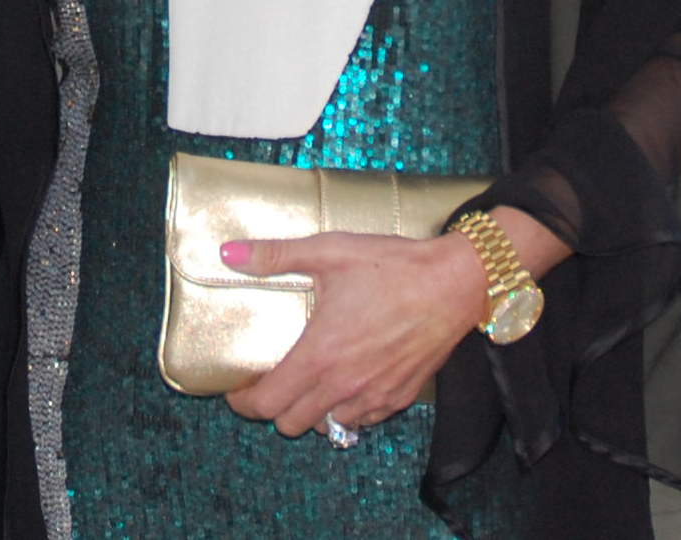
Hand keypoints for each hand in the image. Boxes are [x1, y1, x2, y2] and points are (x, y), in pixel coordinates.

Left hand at [216, 229, 488, 435]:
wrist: (452, 284)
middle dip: (272, 409)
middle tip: (267, 383)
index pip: (268, 403)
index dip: (244, 403)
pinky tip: (343, 383)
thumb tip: (228, 254)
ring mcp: (375, 397)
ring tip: (304, 383)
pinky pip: (363, 421)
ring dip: (310, 413)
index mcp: (320, 356)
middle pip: (292, 424)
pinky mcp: (401, 398)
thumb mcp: (326, 252)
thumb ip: (273, 255)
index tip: (236, 391)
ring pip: (329, 428)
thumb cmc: (389, 266)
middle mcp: (345, 386)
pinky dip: (346, 411)